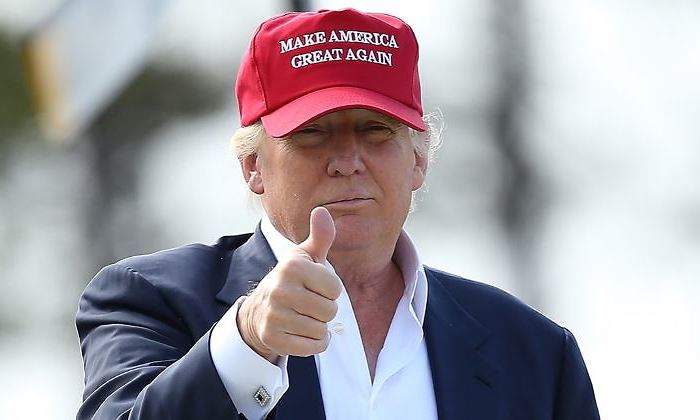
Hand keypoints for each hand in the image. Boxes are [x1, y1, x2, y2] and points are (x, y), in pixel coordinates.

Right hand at [237, 207, 342, 361]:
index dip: (330, 290)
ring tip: (303, 317)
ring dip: (319, 327)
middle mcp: (280, 289)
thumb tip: (322, 211)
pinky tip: (302, 333)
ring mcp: (274, 315)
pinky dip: (314, 344)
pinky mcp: (273, 338)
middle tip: (308, 303)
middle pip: (330, 311)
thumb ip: (320, 236)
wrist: (261, 309)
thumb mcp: (305, 256)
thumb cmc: (292, 280)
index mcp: (292, 267)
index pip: (335, 289)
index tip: (315, 287)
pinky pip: (313, 348)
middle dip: (325, 310)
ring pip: (321, 330)